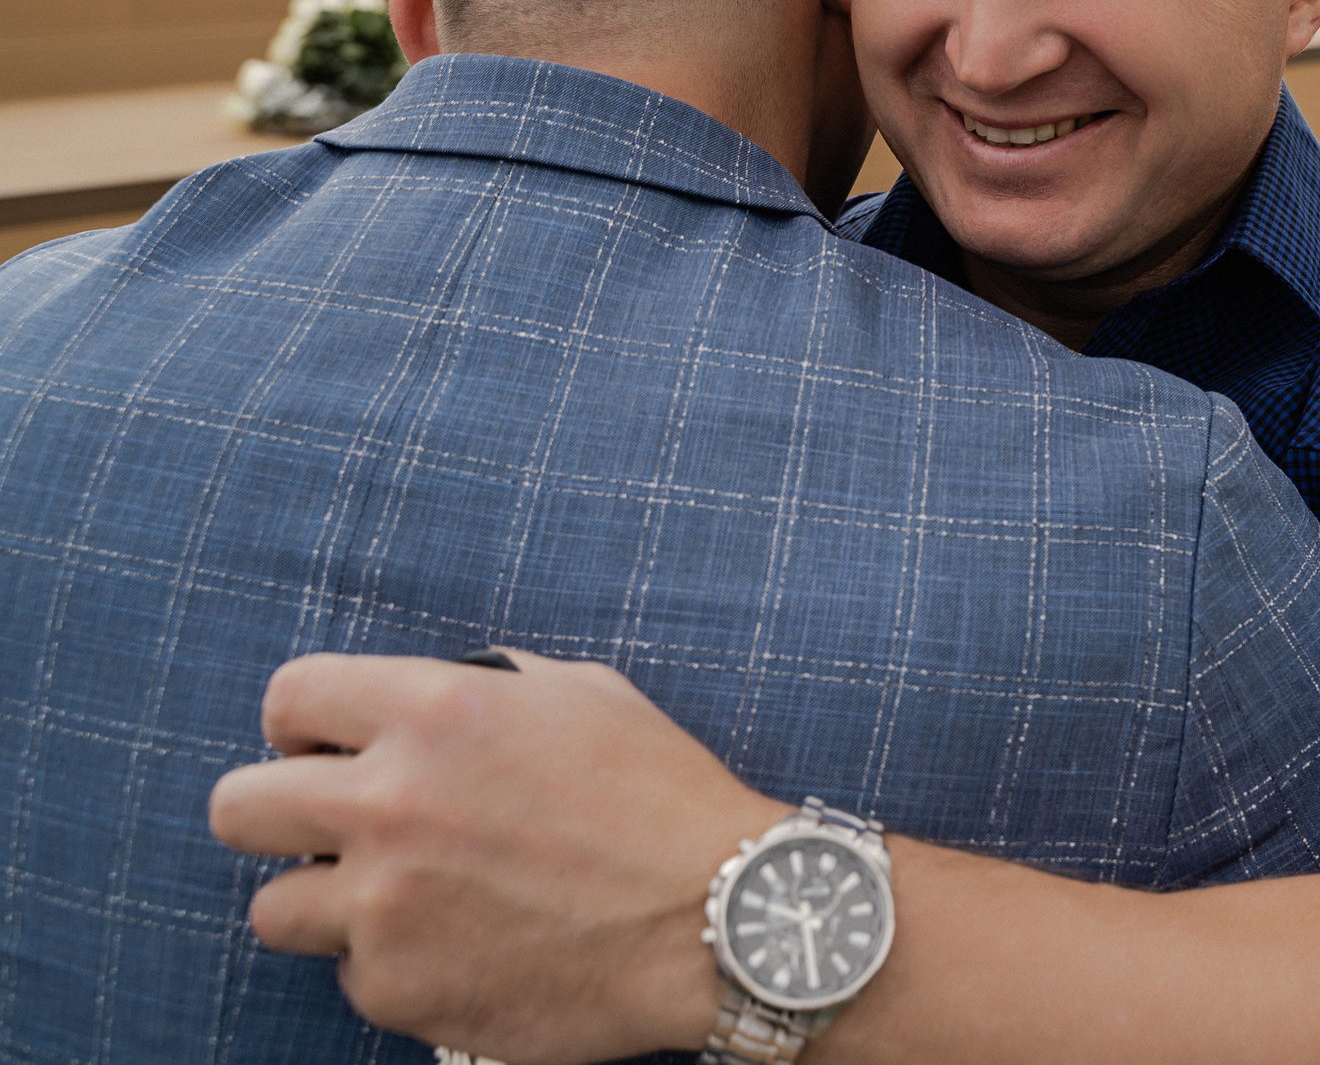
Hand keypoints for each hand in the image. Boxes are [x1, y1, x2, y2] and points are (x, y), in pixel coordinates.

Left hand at [207, 651, 786, 1064]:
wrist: (722, 920)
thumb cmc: (665, 799)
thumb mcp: (586, 697)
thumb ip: (489, 688)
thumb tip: (431, 696)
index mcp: (434, 712)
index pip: (288, 698)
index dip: (302, 725)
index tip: (326, 749)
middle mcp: (390, 803)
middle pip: (236, 808)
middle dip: (275, 815)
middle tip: (334, 831)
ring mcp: (384, 907)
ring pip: (274, 909)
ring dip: (330, 904)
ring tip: (407, 904)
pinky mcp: (398, 991)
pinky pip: (355, 978)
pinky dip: (401, 967)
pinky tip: (473, 949)